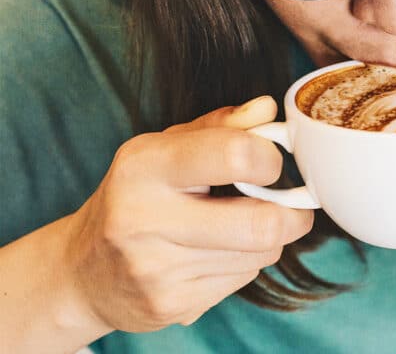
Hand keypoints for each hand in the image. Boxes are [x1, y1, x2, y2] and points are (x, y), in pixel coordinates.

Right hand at [62, 96, 313, 332]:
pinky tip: (216, 255)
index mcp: (144, 166)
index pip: (235, 156)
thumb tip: (267, 109)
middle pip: (263, 224)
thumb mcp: (165, 149)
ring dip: (267, 240)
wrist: (84, 272)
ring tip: (241, 227)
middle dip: (292, 215)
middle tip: (292, 206)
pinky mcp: (170, 305)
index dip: (270, 160)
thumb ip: (220, 127)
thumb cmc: (136, 196)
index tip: (270, 163)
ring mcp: (156, 268)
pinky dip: (244, 265)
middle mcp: (144, 218)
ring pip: (260, 254)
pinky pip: (242, 280)